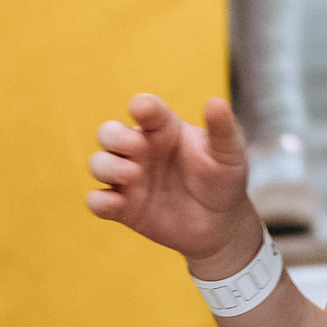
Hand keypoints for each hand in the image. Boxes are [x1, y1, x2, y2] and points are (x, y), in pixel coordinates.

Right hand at [87, 95, 260, 276]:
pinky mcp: (124, 208)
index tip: (144, 110)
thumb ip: (223, 129)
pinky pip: (97, 201)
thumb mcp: (229, 153)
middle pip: (108, 132)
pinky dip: (99, 201)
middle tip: (136, 147)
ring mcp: (130, 179)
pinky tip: (118, 204)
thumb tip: (215, 101)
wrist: (221, 224)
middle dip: (114, 136)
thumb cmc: (223, 178)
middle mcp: (141, 150)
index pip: (145, 109)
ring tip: (133, 174)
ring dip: (107, 166)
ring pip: (98, 163)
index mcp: (164, 129)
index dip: (141, 107)